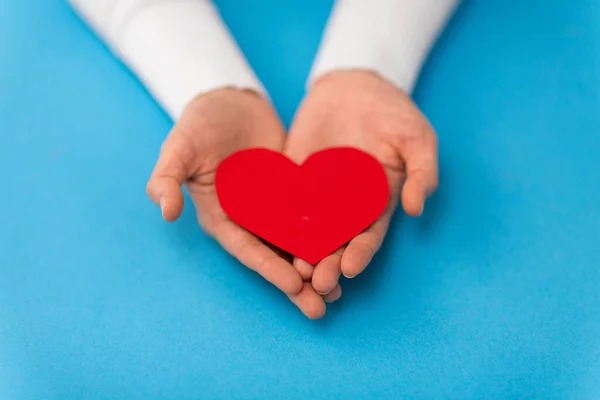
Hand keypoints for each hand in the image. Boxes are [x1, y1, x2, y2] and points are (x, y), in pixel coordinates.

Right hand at [146, 88, 324, 318]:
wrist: (231, 102)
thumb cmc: (199, 124)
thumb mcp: (180, 147)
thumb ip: (168, 178)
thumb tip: (166, 212)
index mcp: (222, 217)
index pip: (247, 249)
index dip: (269, 268)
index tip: (294, 286)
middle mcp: (250, 219)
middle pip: (275, 256)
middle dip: (297, 283)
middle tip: (321, 308)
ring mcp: (274, 208)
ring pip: (297, 243)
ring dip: (316, 267)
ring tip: (339, 292)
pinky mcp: (294, 194)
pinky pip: (313, 217)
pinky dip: (328, 235)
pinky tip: (349, 249)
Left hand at [285, 70, 438, 300]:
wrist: (354, 85)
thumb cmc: (394, 112)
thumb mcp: (417, 138)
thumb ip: (422, 172)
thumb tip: (416, 209)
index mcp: (378, 201)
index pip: (369, 235)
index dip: (361, 253)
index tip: (350, 269)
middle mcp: (347, 204)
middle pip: (336, 241)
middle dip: (328, 263)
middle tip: (316, 282)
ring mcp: (319, 192)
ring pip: (308, 229)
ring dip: (302, 251)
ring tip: (294, 270)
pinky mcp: (295, 176)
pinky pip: (286, 200)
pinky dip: (280, 218)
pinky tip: (271, 232)